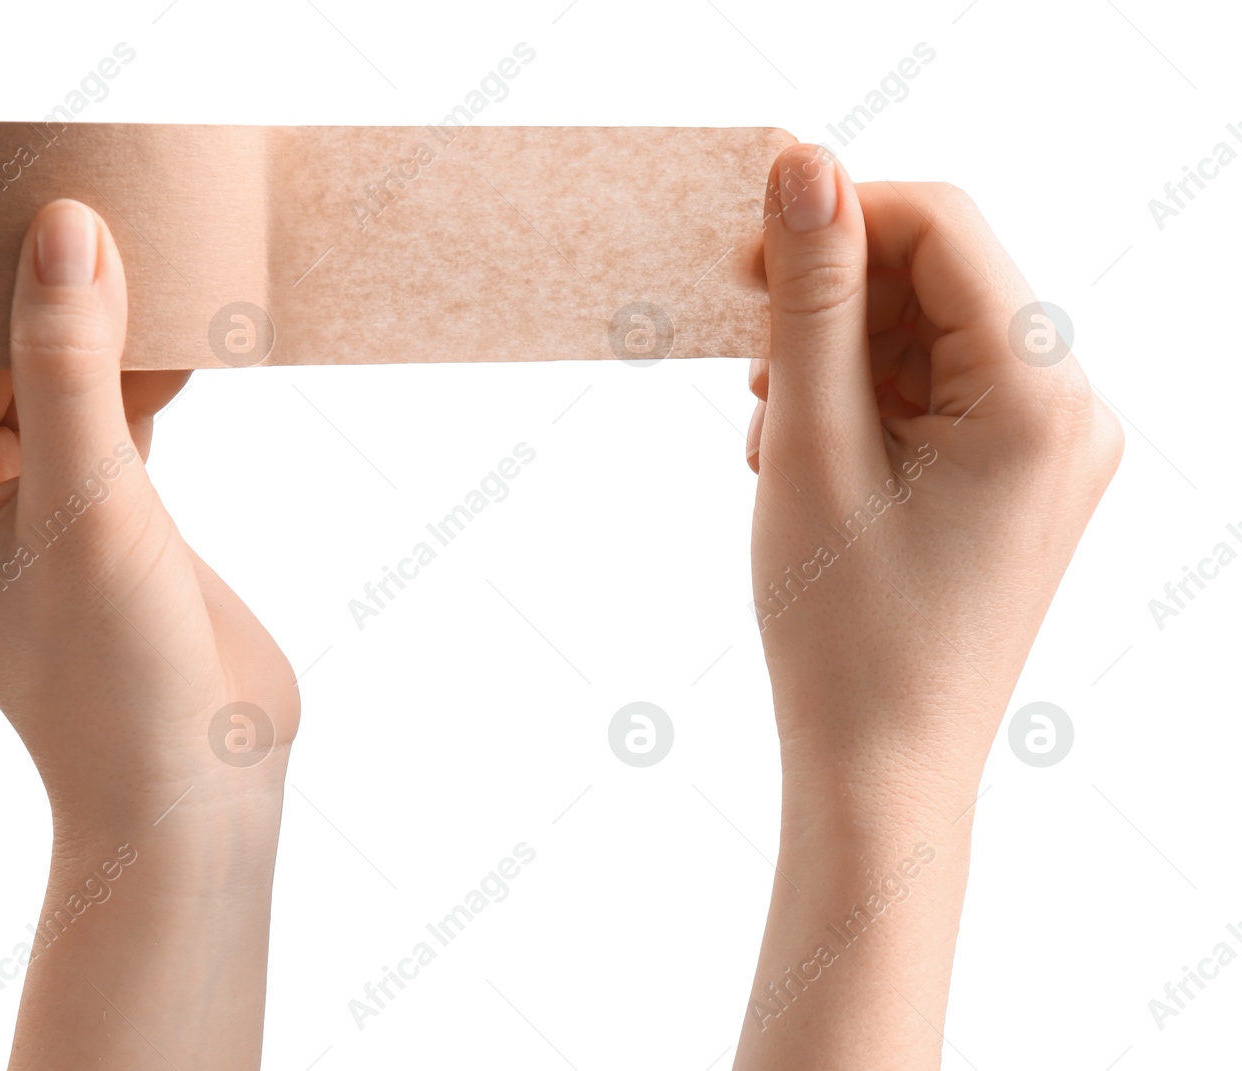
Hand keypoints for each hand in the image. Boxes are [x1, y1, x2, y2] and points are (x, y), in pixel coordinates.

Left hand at [0, 199, 297, 1067]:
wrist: (195, 781)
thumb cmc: (111, 672)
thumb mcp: (86, 504)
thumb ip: (70, 364)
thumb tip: (63, 228)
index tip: (64, 191)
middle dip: (61, 283)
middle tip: (128, 207)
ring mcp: (24, 491)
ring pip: (63, 365)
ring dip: (116, 318)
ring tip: (173, 251)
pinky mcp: (99, 500)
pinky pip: (115, 402)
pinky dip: (153, 365)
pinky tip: (198, 322)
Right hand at [746, 148, 1120, 796]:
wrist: (882, 770)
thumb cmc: (847, 631)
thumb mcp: (813, 445)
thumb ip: (811, 299)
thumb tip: (805, 165)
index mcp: (1044, 397)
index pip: (944, 228)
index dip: (838, 217)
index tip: (746, 256)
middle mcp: (1072, 411)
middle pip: (939, 280)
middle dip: (831, 304)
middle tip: (750, 369)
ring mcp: (1051, 448)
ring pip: (929, 335)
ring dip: (837, 358)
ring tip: (774, 437)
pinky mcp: (1019, 477)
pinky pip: (939, 392)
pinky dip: (864, 402)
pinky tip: (806, 457)